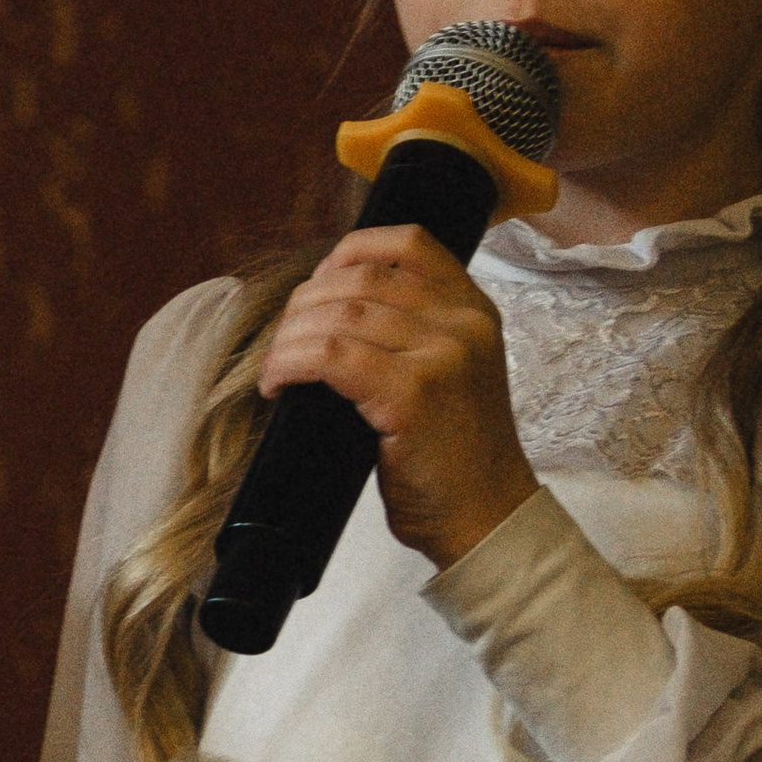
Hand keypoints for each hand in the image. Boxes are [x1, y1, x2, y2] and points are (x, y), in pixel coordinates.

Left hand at [258, 222, 536, 572]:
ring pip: (337, 316)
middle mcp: (464, 323)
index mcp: (475, 310)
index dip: (350, 251)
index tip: (317, 280)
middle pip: (359, 280)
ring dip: (289, 339)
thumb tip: (328, 308)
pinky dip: (290, 365)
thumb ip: (412, 332)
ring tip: (275, 369)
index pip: (409, 244)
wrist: (487, 518)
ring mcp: (442, 355)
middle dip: (303, 305)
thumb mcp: (453, 373)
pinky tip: (278, 385)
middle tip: (282, 341)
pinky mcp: (414, 393)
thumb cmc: (456, 456)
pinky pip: (329, 357)